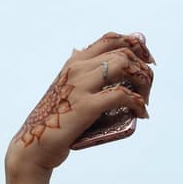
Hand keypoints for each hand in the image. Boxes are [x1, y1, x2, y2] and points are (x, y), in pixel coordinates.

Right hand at [6, 32, 153, 176]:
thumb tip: (80, 49)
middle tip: (146, 92)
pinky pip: (122, 95)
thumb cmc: (56, 120)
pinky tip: (141, 114)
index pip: (111, 38)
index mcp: (74, 62)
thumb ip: (77, 72)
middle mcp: (77, 68)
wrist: (34, 145)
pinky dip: (138, 103)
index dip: (135, 45)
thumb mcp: (66, 89)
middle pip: (124, 52)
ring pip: (125, 65)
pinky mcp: (86, 106)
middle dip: (144, 70)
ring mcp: (80, 85)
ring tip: (144, 102)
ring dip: (143, 83)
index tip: (148, 61)